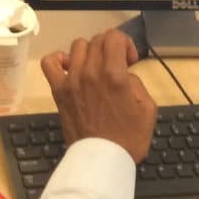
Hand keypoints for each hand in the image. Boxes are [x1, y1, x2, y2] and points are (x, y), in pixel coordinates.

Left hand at [40, 29, 156, 163]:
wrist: (102, 161)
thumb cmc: (128, 138)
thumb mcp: (148, 109)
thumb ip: (137, 83)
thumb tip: (124, 73)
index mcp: (114, 75)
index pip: (114, 36)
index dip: (125, 43)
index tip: (129, 60)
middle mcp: (91, 72)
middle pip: (97, 40)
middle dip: (110, 48)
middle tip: (116, 67)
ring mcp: (71, 80)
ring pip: (77, 46)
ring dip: (89, 53)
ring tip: (95, 68)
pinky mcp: (58, 90)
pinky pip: (50, 63)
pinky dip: (58, 59)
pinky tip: (69, 67)